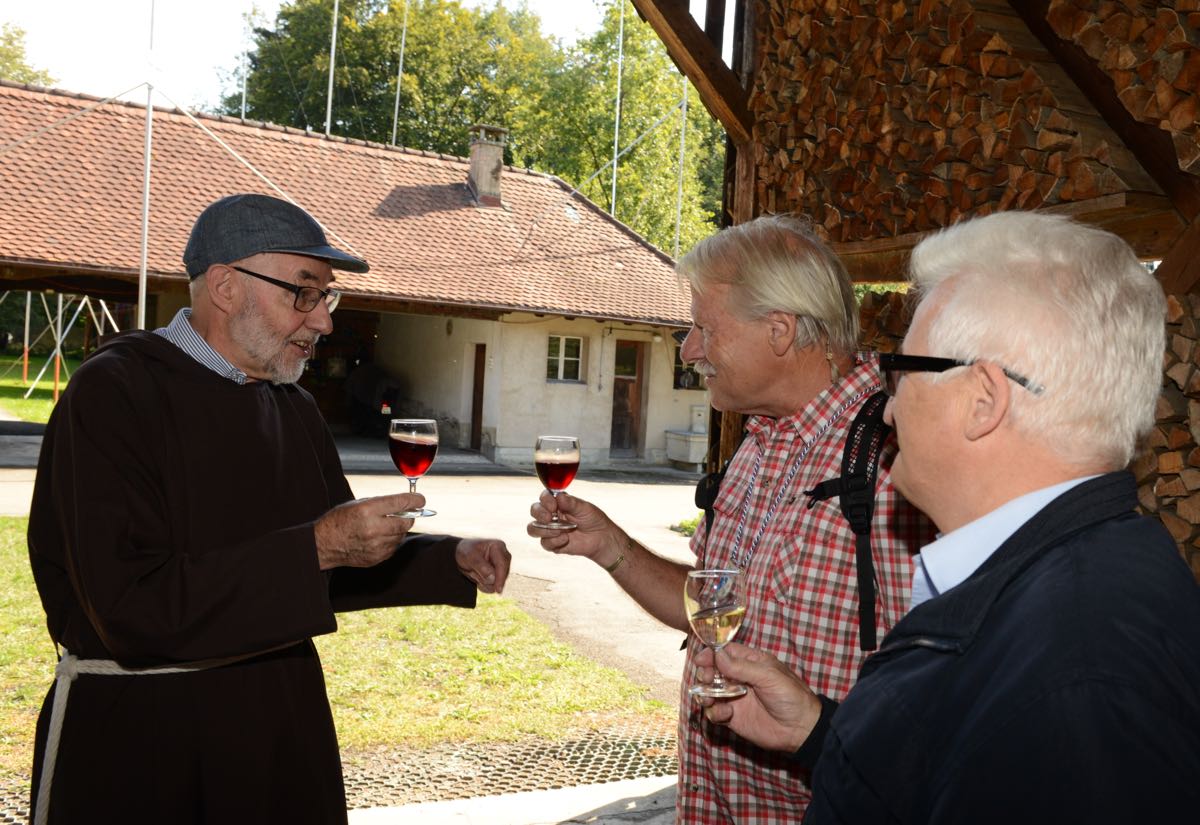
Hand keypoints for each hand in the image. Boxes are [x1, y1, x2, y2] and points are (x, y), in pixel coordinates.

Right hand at [314, 494, 422, 569]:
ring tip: (385, 525)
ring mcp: (376, 545)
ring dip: (399, 529)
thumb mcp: (358, 504)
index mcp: (368, 510)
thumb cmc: (339, 521)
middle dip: (409, 516)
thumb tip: (403, 503)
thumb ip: (381, 503)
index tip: (420, 499)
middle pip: (406, 521)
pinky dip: (391, 540)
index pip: (401, 503)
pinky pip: (394, 547)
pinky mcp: (377, 557)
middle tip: (405, 513)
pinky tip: (379, 537)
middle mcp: (374, 528)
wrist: (324, 544)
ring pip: (401, 535)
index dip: (415, 500)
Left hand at [455, 538, 510, 593]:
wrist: (462, 554)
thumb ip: (481, 567)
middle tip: (472, 572)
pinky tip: (477, 577)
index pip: (502, 564)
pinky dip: (484, 585)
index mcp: (498, 546)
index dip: (500, 578)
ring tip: (474, 572)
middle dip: (487, 579)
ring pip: (498, 582)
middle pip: (502, 575)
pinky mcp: (499, 574)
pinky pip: (494, 586)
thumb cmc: (466, 551)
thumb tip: (493, 579)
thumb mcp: (469, 556)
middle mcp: (503, 555)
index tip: (498, 590)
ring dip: (484, 582)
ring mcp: (502, 565)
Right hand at [528, 491, 622, 566]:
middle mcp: (551, 515)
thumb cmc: (593, 519)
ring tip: (560, 531)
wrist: (601, 538)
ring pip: (533, 528)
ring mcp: (550, 530)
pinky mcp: (553, 544)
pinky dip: (554, 541)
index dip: (545, 501)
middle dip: (539, 514)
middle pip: (534, 511)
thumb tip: (558, 496)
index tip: (553, 506)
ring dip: (544, 529)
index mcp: (558, 503)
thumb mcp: (584, 508)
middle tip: (550, 517)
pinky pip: (544, 543)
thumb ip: (571, 503)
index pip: (544, 498)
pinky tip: (566, 539)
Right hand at [693, 642, 822, 752]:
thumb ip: (742, 667)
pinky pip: (714, 712)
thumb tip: (717, 655)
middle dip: (705, 674)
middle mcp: (739, 678)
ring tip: (709, 699)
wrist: (800, 729)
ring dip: (705, 693)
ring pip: (709, 691)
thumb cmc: (791, 696)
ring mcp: (734, 698)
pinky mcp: (732, 717)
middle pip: (712, 670)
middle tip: (708, 680)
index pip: (725, 652)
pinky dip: (714, 712)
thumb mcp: (769, 676)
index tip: (701, 660)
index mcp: (750, 662)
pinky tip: (726, 714)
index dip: (711, 654)